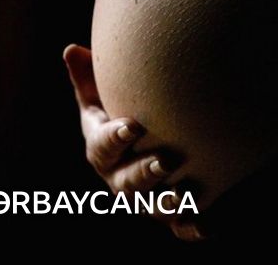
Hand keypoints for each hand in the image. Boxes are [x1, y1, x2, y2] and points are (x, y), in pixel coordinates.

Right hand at [63, 44, 204, 240]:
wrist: (148, 147)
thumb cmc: (122, 116)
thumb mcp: (101, 98)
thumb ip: (87, 78)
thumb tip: (71, 49)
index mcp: (103, 152)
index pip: (103, 148)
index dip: (115, 138)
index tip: (133, 126)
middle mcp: (121, 180)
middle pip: (128, 183)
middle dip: (145, 173)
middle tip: (166, 161)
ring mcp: (146, 199)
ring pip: (153, 207)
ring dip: (167, 202)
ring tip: (186, 194)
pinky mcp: (171, 215)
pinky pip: (180, 227)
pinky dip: (192, 227)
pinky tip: (206, 226)